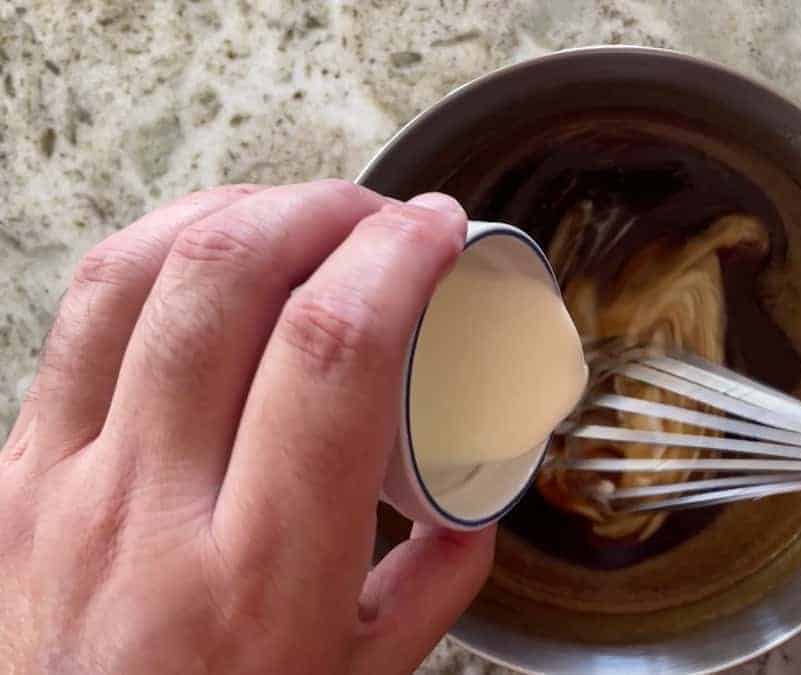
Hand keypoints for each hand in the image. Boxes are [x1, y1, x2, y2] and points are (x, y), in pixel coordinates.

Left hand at [0, 181, 493, 673]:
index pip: (331, 353)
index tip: (437, 233)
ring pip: (136, 274)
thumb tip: (470, 505)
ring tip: (299, 213)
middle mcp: (152, 510)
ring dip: (237, 210)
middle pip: (228, 281)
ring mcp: (64, 480)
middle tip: (380, 216)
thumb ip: (431, 586)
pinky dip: (154, 250)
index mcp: (262, 572)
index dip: (396, 258)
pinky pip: (78, 315)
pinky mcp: (12, 469)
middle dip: (325, 208)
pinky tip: (205, 251)